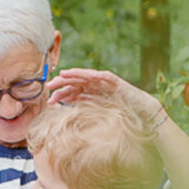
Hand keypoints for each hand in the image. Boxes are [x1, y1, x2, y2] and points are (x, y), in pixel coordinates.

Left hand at [46, 66, 162, 127]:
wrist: (139, 111)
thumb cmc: (119, 114)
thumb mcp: (97, 111)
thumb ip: (84, 106)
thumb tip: (67, 106)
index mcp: (90, 93)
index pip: (72, 91)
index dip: (60, 94)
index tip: (49, 99)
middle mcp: (95, 85)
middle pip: (75, 81)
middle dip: (62, 83)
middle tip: (49, 86)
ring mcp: (103, 82)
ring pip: (85, 76)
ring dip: (73, 75)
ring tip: (62, 75)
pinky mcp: (114, 81)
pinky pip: (101, 76)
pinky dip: (92, 75)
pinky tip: (83, 75)